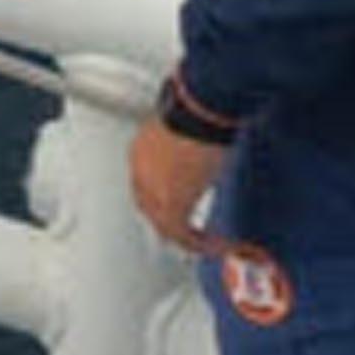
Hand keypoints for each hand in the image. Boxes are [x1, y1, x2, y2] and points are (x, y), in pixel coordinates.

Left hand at [128, 117, 228, 254]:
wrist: (196, 112)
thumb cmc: (194, 111)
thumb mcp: (184, 132)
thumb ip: (184, 149)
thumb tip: (199, 155)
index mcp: (139, 152)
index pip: (143, 186)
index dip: (159, 201)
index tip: (178, 206)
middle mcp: (140, 173)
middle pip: (150, 210)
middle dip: (169, 224)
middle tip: (189, 234)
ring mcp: (152, 190)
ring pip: (164, 226)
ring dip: (186, 237)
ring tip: (207, 244)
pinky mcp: (171, 205)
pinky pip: (182, 234)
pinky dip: (198, 242)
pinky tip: (215, 244)